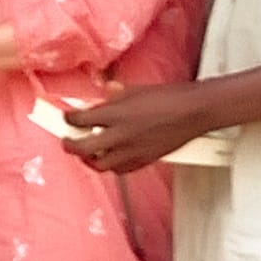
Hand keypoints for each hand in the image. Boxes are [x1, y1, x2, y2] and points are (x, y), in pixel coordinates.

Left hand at [63, 81, 212, 173]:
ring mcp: (132, 151)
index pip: (81, 120)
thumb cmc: (168, 98)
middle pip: (83, 149)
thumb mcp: (136, 90)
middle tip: (66, 141)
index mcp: (117, 114)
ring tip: (86, 153)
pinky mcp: (144, 161)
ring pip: (99, 164)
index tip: (67, 117)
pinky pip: (119, 170)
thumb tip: (103, 95)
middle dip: (69, 145)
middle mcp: (121, 135)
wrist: (193, 112)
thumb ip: (115, 96)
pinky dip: (110, 165)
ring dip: (88, 159)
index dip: (69, 119)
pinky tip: (110, 158)